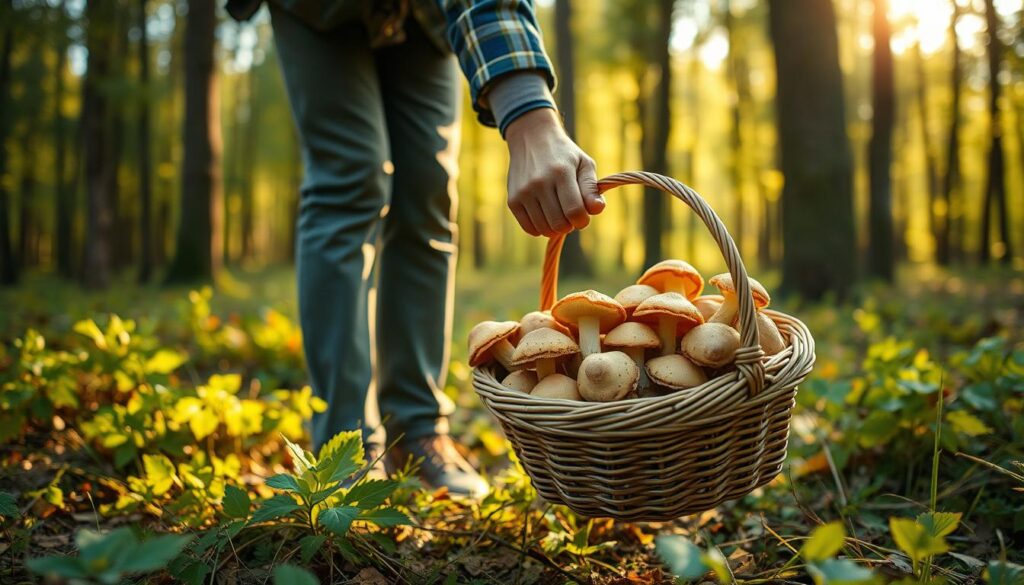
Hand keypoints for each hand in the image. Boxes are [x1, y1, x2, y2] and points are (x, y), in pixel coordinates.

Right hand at [504, 108, 604, 236]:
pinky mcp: (513, 200)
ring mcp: (524, 192)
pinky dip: (540, 229)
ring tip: (558, 213)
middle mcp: (540, 183)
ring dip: (556, 228)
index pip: (575, 211)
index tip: (583, 215)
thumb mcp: (584, 164)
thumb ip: (591, 187)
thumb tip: (597, 209)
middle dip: (570, 224)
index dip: (583, 220)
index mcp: (561, 173)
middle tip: (570, 213)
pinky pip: (529, 228)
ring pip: (544, 229)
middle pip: (559, 224)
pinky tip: (545, 216)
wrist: (531, 139)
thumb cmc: (564, 155)